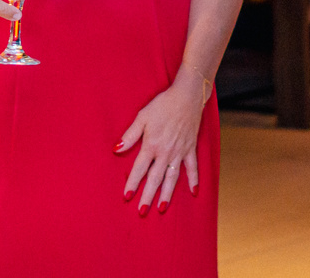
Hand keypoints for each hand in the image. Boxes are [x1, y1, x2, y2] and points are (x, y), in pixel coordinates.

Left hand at [115, 72, 208, 214]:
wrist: (187, 97)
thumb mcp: (142, 117)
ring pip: (172, 178)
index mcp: (152, 145)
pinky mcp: (190, 149)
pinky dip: (193, 180)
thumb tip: (116, 149)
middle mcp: (166, 152)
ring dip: (166, 194)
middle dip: (148, 196)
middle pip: (155, 179)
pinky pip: (192, 168)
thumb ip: (130, 135)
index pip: (140, 169)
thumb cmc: (162, 105)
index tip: (127, 196)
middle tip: (142, 211)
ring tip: (161, 208)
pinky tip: (194, 192)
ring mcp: (180, 152)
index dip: (132, 183)